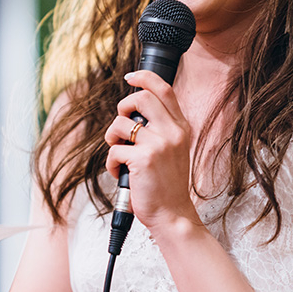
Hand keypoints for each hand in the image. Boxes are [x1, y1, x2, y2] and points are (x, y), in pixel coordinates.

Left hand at [104, 70, 199, 230]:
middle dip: (122, 108)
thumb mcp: (173, 150)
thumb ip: (161, 128)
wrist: (173, 214)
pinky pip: (113, 149)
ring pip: (120, 124)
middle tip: (121, 128)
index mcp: (181, 128)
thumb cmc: (167, 184)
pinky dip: (111, 163)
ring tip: (120, 156)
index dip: (145, 77)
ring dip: (112, 138)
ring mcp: (159, 144)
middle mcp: (173, 132)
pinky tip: (120, 174)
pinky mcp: (143, 159)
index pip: (164, 89)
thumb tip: (132, 111)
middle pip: (140, 97)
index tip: (131, 76)